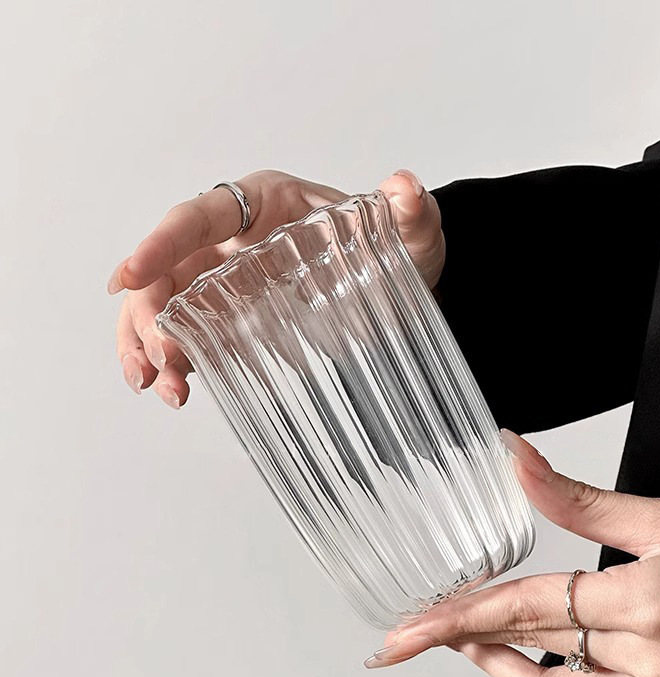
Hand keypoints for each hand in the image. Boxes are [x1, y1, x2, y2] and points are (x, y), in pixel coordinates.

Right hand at [110, 168, 444, 407]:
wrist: (404, 280)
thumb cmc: (395, 244)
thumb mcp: (410, 228)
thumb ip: (409, 211)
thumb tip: (405, 187)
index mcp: (263, 203)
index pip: (200, 216)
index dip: (162, 243)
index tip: (131, 274)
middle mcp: (234, 239)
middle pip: (170, 268)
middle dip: (152, 311)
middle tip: (164, 356)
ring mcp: (229, 279)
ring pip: (168, 304)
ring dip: (152, 343)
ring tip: (159, 385)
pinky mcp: (234, 314)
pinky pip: (190, 333)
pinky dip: (175, 360)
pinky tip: (174, 388)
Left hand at [364, 429, 659, 676]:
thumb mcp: (655, 515)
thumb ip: (574, 498)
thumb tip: (515, 457)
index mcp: (644, 602)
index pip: (525, 609)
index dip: (461, 615)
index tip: (411, 630)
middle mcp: (651, 659)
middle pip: (532, 648)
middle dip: (470, 635)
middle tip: (429, 624)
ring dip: (502, 673)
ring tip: (473, 646)